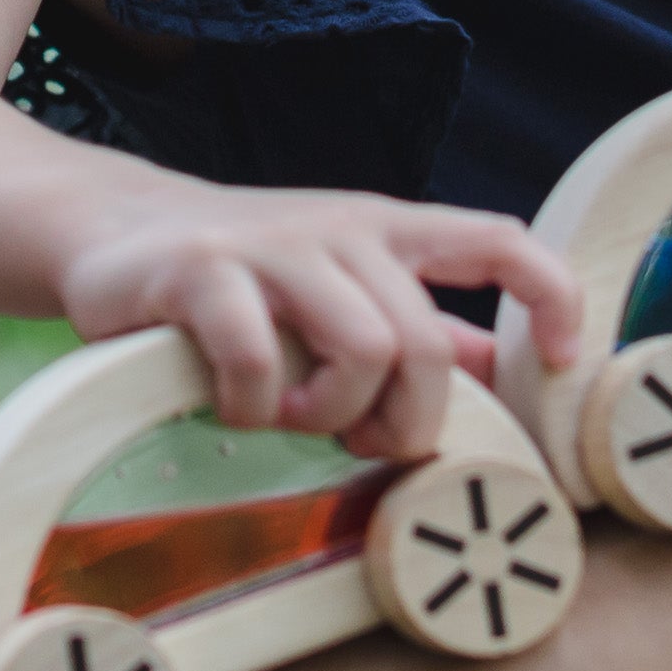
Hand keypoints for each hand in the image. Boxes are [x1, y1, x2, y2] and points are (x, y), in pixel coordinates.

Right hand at [53, 189, 585, 459]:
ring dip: (329, 414)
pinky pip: (260, 365)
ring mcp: (273, 247)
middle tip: (356, 440)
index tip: (557, 359)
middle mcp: (342, 230)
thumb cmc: (246, 276)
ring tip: (290, 417)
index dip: (549, 297)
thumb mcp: (344, 287)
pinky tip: (235, 407)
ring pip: (361, 350)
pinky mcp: (203, 272)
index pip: (499, 241)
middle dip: (402, 420)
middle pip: (425, 344)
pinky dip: (253, 410)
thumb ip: (419, 324)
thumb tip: (504, 368)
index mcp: (388, 232)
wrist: (113, 230)